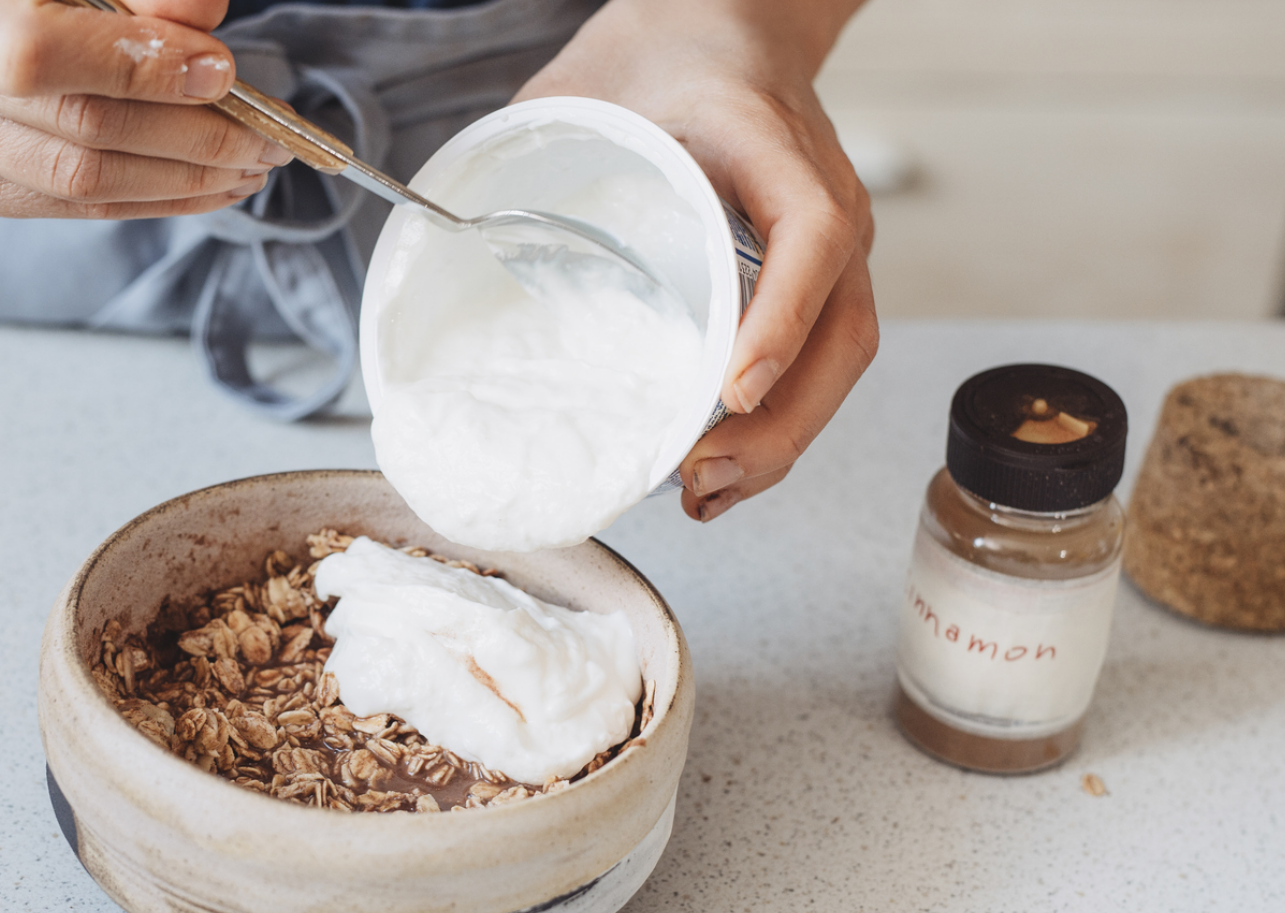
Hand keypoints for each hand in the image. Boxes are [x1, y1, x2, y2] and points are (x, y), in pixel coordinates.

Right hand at [0, 0, 294, 218]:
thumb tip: (205, 36)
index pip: (39, 53)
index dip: (139, 70)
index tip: (222, 75)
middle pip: (77, 129)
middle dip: (190, 138)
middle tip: (265, 138)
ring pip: (77, 182)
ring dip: (180, 181)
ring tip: (245, 167)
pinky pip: (67, 207)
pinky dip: (146, 198)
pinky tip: (200, 185)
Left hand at [515, 0, 879, 521]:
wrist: (730, 22)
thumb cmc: (660, 52)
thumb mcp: (586, 85)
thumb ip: (528, 148)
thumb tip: (442, 236)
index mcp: (771, 145)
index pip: (812, 236)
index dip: (780, 319)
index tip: (733, 389)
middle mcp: (823, 199)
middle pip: (842, 330)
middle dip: (782, 424)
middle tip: (702, 476)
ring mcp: (831, 242)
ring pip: (839, 357)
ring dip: (785, 441)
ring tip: (710, 493)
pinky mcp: (819, 276)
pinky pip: (821, 357)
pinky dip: (783, 422)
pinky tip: (726, 468)